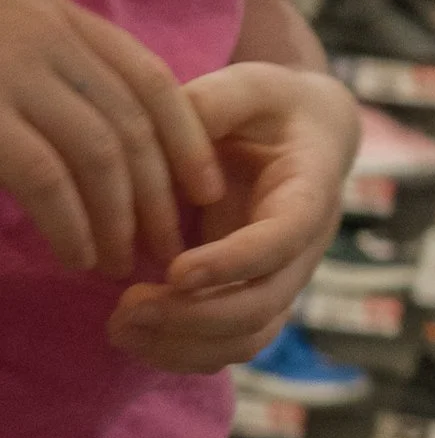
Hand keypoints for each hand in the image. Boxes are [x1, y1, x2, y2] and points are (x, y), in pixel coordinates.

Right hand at [0, 0, 222, 277]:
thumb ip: (59, 85)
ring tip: (120, 263)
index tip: (206, 191)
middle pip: (136, 120)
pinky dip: (73, 223)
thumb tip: (128, 161)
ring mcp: (6, 67)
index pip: (152, 77)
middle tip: (168, 248)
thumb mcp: (5, 55)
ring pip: (102, 152)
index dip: (189, 140)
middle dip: (162, 193)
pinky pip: (49, 176)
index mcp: (55, 14)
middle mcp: (40, 30)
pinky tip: (77, 254)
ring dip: (122, 218)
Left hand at [106, 60, 359, 372]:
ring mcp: (283, 279)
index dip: (234, 263)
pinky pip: (228, 345)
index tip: (176, 271)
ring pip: (248, 337)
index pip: (284, 239)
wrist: (303, 136)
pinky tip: (132, 333)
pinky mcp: (255, 298)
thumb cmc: (271, 107)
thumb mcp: (250, 85)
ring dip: (183, 344)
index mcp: (310, 190)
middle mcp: (304, 247)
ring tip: (119, 325)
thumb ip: (216, 100)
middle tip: (127, 306)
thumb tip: (170, 128)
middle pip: (265, 304)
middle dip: (195, 316)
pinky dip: (181, 352)